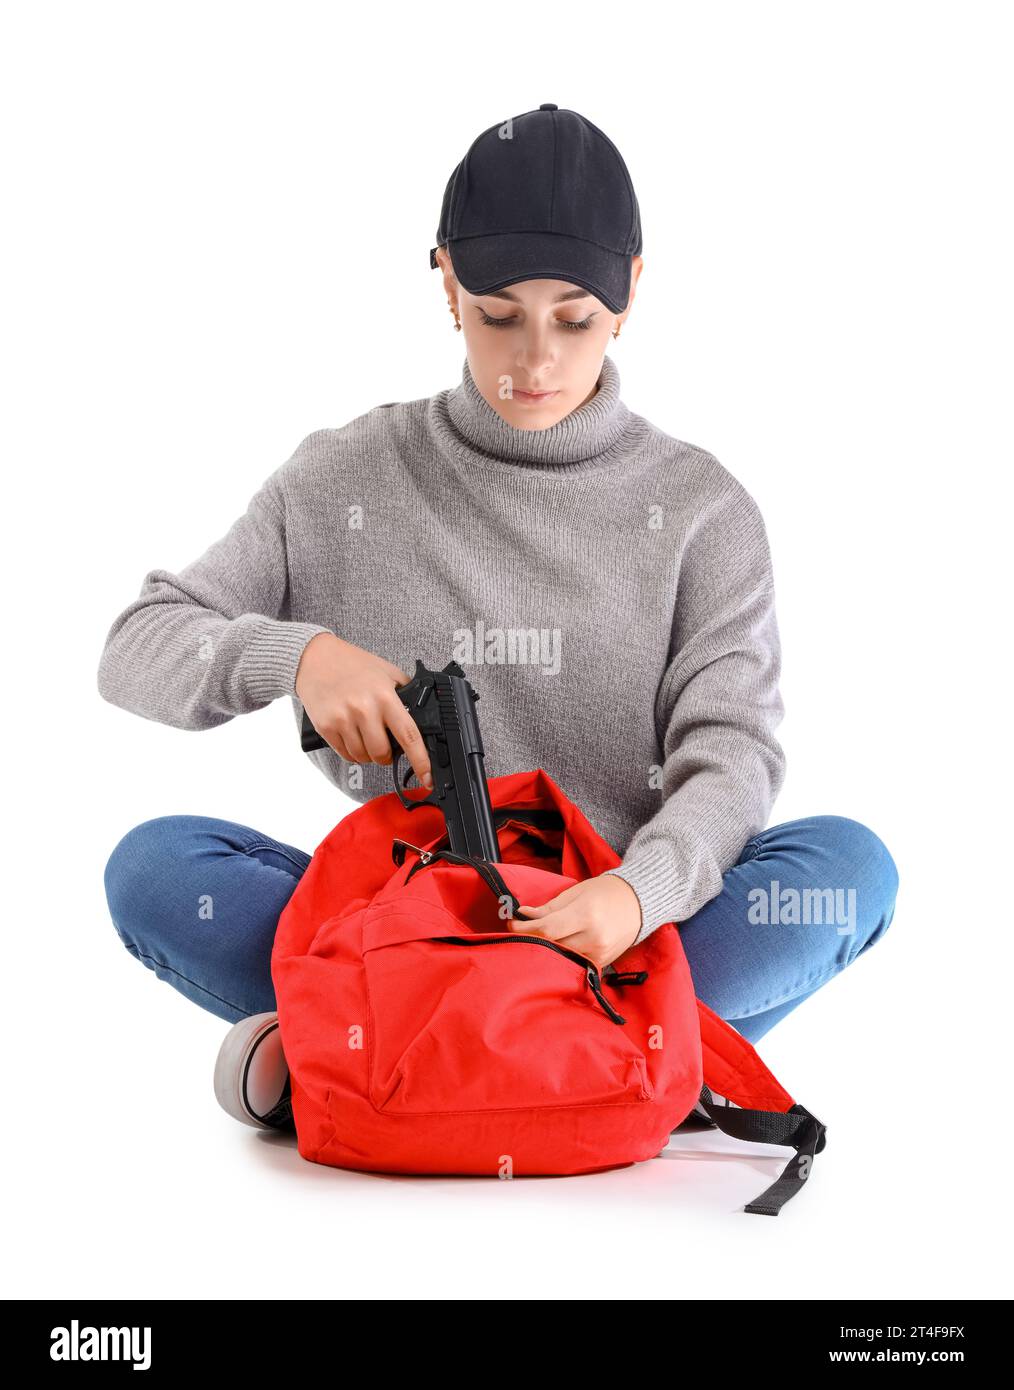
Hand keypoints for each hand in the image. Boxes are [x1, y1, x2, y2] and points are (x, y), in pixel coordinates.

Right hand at [294, 634, 432, 787]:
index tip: (427, 777)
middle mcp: (364, 709)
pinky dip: (352, 752)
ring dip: (368, 755)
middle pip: (382, 754)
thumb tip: (424, 719)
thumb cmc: (354, 665)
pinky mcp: (326, 727)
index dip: (421, 761)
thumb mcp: (388, 672)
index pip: (408, 736)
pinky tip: (351, 736)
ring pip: (363, 757)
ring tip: (365, 736)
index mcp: (385, 696)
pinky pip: (345, 755)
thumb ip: (406, 694)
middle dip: (387, 756)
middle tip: (385, 746)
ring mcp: (343, 719)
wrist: (316, 658)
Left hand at [507, 873, 641, 969]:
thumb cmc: (605, 892)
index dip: (524, 929)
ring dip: (544, 950)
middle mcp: (594, 938)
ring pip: (561, 958)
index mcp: (586, 915)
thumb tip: (523, 915)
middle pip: (551, 947)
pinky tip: (553, 948)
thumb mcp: (575, 892)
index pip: (547, 929)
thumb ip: (548, 907)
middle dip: (531, 939)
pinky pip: (574, 963)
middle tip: (518, 932)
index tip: (511, 923)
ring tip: (533, 939)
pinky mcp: (602, 963)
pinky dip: (561, 956)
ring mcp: (599, 953)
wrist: (639, 903)